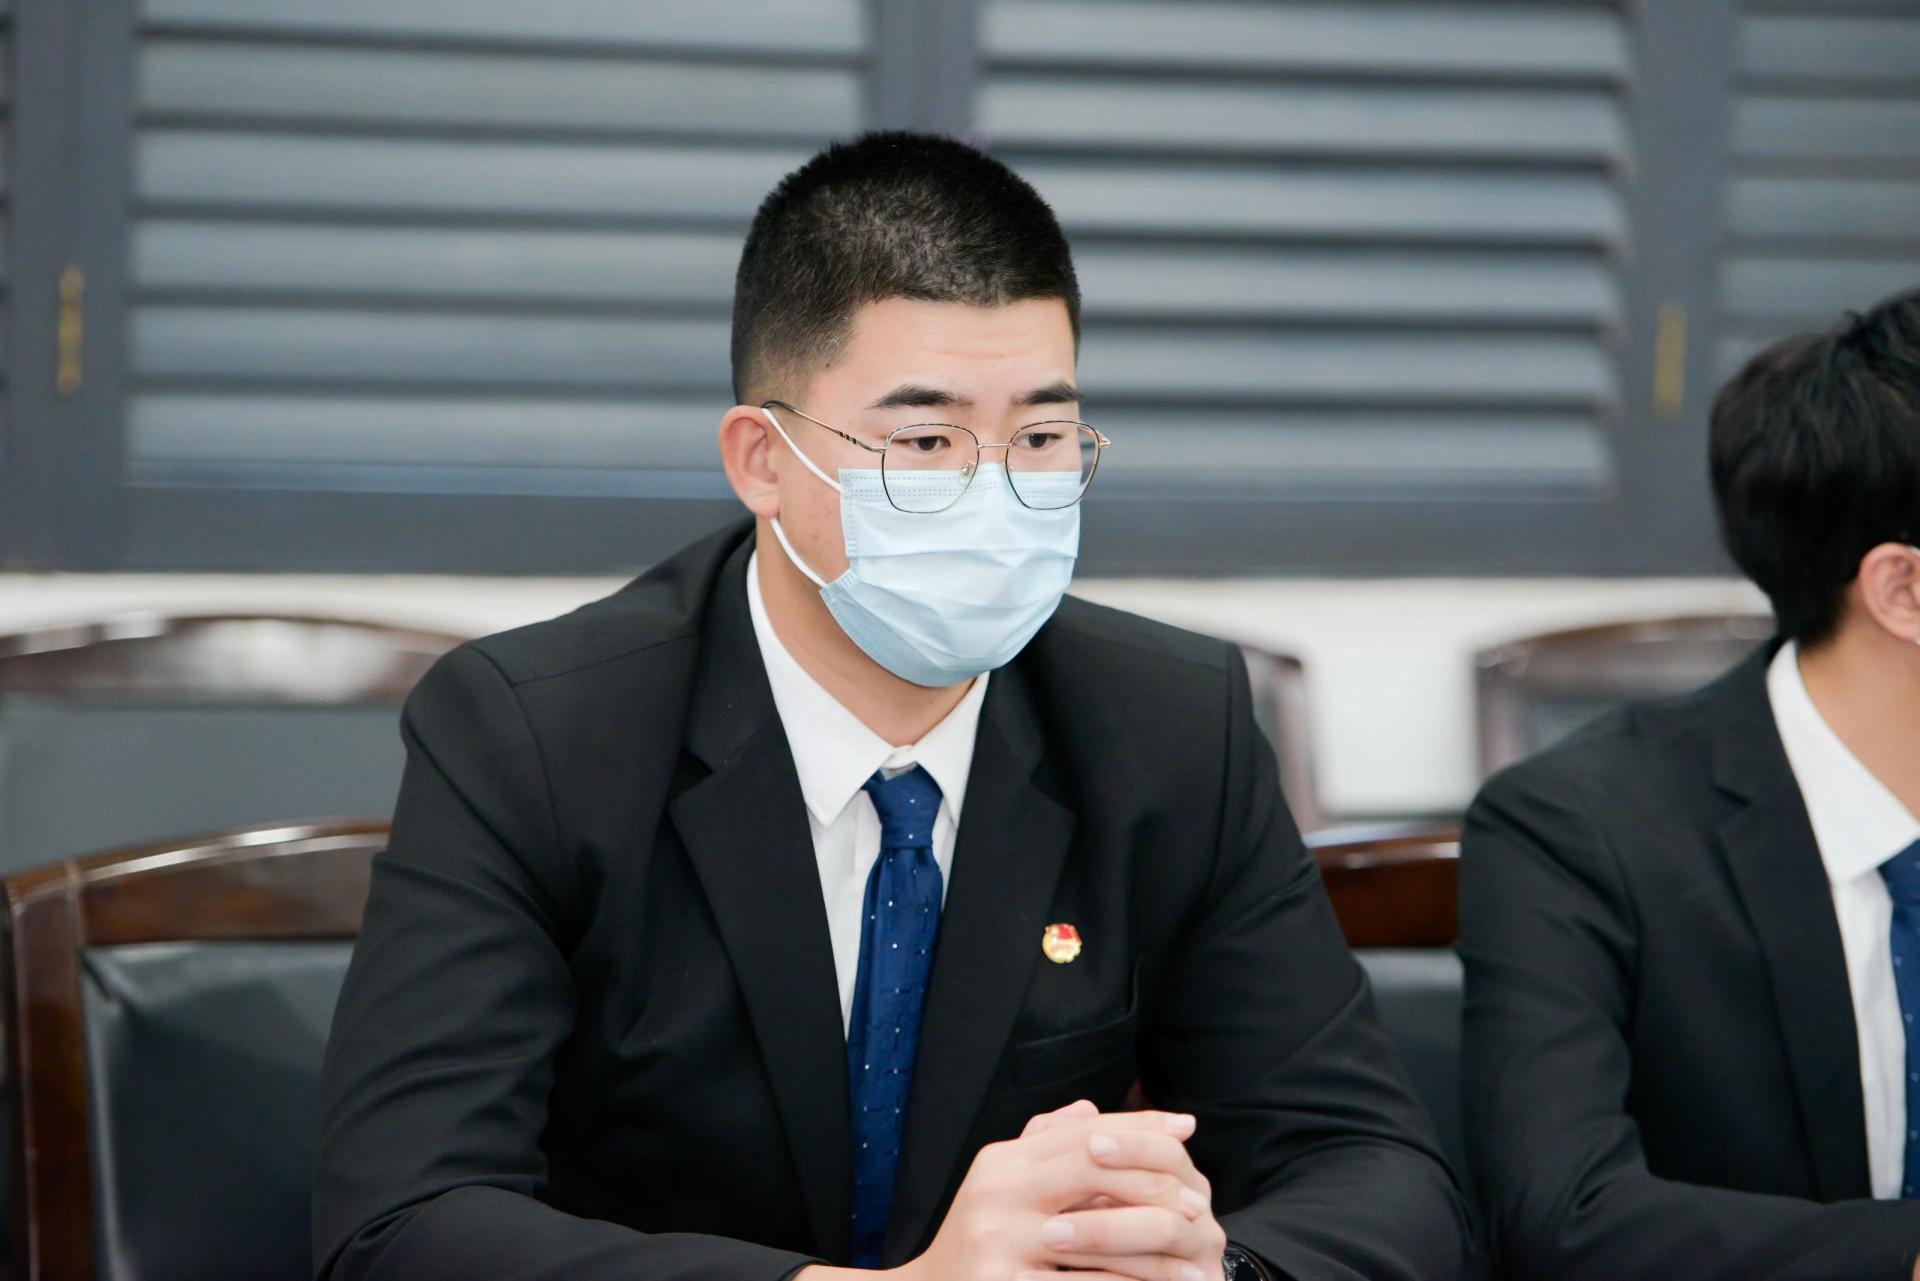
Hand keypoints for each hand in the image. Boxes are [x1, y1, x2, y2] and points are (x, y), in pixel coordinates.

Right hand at [890, 1100, 1214, 1280]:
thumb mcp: (1006, 1188)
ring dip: (1154, 1254)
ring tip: (1192, 1267)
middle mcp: (995, 1192)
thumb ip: (1046, 1147)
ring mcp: (997, 1240)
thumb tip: (1091, 1111)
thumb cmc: (979, 1244)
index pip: (1081, 1132)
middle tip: (1197, 1207)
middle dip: (1152, 1186)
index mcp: (1001, 1162)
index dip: (1138, 1127)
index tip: (1186, 1129)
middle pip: (1092, 1168)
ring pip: (1097, 1236)